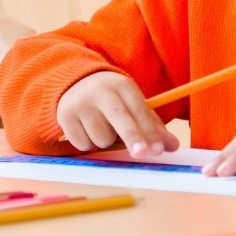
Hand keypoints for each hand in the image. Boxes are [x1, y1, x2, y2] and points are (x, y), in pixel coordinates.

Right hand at [56, 71, 179, 156]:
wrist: (74, 83)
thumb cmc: (111, 99)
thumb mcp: (131, 104)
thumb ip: (151, 125)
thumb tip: (171, 146)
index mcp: (122, 86)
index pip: (138, 110)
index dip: (149, 131)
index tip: (158, 150)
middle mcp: (100, 91)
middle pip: (119, 117)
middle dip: (132, 136)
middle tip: (142, 153)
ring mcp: (81, 103)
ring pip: (101, 138)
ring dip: (106, 141)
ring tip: (102, 126)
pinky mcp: (64, 116)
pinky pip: (83, 144)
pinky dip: (88, 143)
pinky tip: (87, 129)